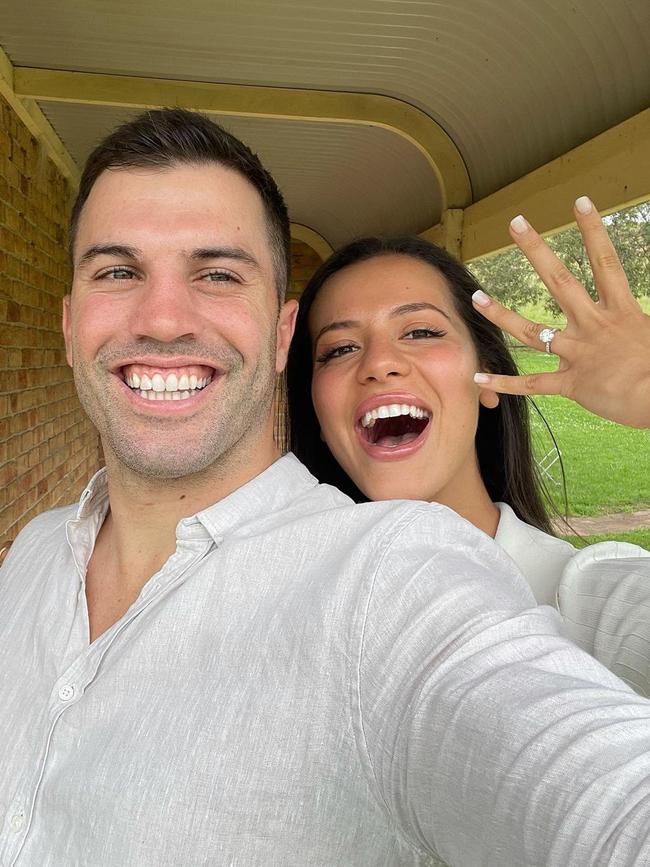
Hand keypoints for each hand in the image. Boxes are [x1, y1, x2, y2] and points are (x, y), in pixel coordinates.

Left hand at [472, 196, 649, 428]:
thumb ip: (637, 318)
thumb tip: (638, 313)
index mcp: (620, 311)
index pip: (606, 261)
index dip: (593, 230)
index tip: (579, 201)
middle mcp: (593, 326)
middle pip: (560, 282)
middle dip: (536, 250)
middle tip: (515, 223)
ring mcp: (578, 354)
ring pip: (531, 331)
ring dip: (501, 314)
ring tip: (476, 297)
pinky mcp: (570, 384)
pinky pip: (531, 383)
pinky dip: (504, 382)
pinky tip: (478, 376)